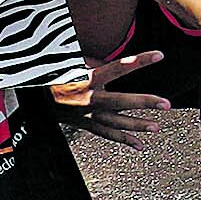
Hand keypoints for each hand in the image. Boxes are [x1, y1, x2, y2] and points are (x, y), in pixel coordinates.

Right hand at [56, 50, 173, 148]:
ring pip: (116, 122)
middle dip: (145, 102)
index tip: (159, 55)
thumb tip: (113, 55)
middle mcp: (89, 98)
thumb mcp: (72, 62)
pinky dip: (124, 140)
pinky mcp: (86, 124)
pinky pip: (107, 134)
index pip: (118, 67)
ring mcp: (87, 115)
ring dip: (137, 125)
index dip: (139, 61)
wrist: (34, 96)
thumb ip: (95, 60)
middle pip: (121, 101)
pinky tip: (139, 144)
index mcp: (87, 78)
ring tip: (156, 127)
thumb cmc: (55, 75)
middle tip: (166, 104)